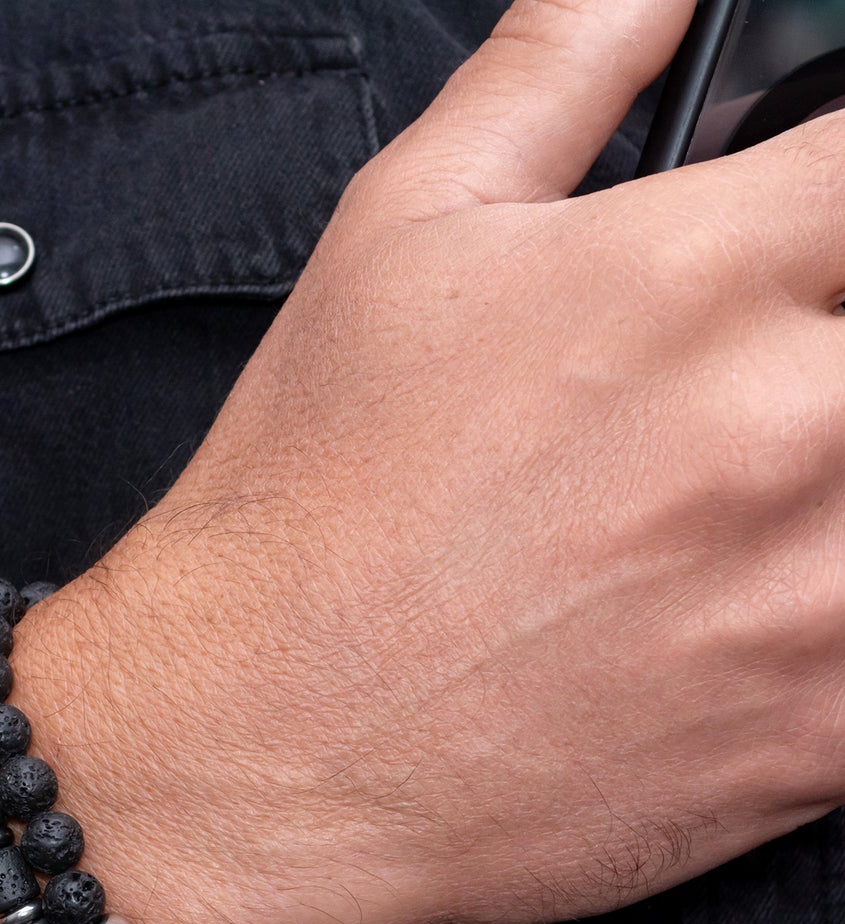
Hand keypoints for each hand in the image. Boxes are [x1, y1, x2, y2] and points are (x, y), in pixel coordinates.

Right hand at [27, 0, 844, 923]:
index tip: (808, 249)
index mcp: (696, 276)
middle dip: (828, 349)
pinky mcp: (807, 742)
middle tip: (760, 395)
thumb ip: (556, 67)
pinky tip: (762, 609)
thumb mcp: (397, 237)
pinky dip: (844, 625)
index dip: (840, 204)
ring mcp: (812, 602)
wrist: (251, 739)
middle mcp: (782, 427)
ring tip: (748, 504)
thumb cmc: (306, 503)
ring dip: (838, 487)